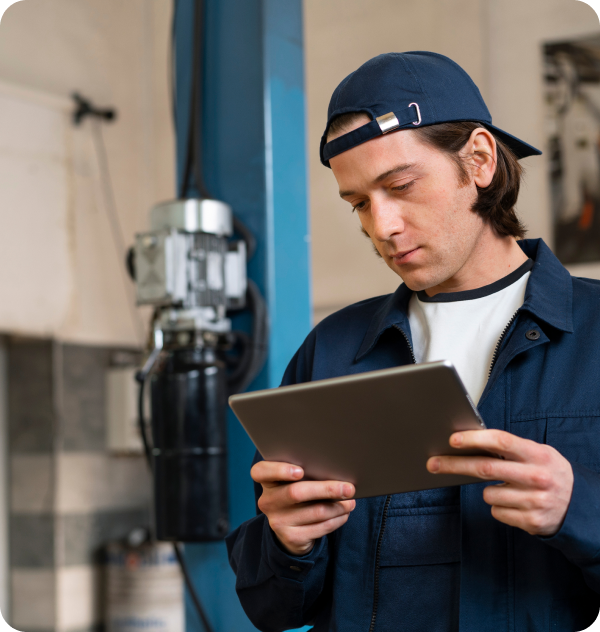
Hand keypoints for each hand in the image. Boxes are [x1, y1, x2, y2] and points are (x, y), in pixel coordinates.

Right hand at [251, 461, 355, 555]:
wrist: (290, 528)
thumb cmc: (298, 495)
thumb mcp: (294, 482)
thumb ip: (306, 473)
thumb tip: (336, 470)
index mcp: (267, 481)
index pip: (260, 472)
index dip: (279, 470)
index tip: (300, 471)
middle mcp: (268, 501)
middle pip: (296, 493)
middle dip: (327, 489)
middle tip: (349, 488)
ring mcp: (278, 521)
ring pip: (314, 511)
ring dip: (338, 506)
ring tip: (351, 501)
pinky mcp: (291, 537)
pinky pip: (320, 527)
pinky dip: (337, 519)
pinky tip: (344, 513)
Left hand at [426, 430, 573, 536]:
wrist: (579, 506)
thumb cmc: (548, 472)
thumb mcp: (538, 453)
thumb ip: (510, 448)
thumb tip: (469, 440)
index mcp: (537, 454)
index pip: (501, 441)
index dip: (474, 439)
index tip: (453, 439)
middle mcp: (537, 477)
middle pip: (485, 469)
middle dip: (454, 465)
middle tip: (433, 463)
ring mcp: (534, 501)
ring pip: (487, 494)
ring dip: (488, 490)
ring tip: (508, 488)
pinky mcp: (531, 522)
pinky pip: (496, 511)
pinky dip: (499, 506)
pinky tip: (515, 503)